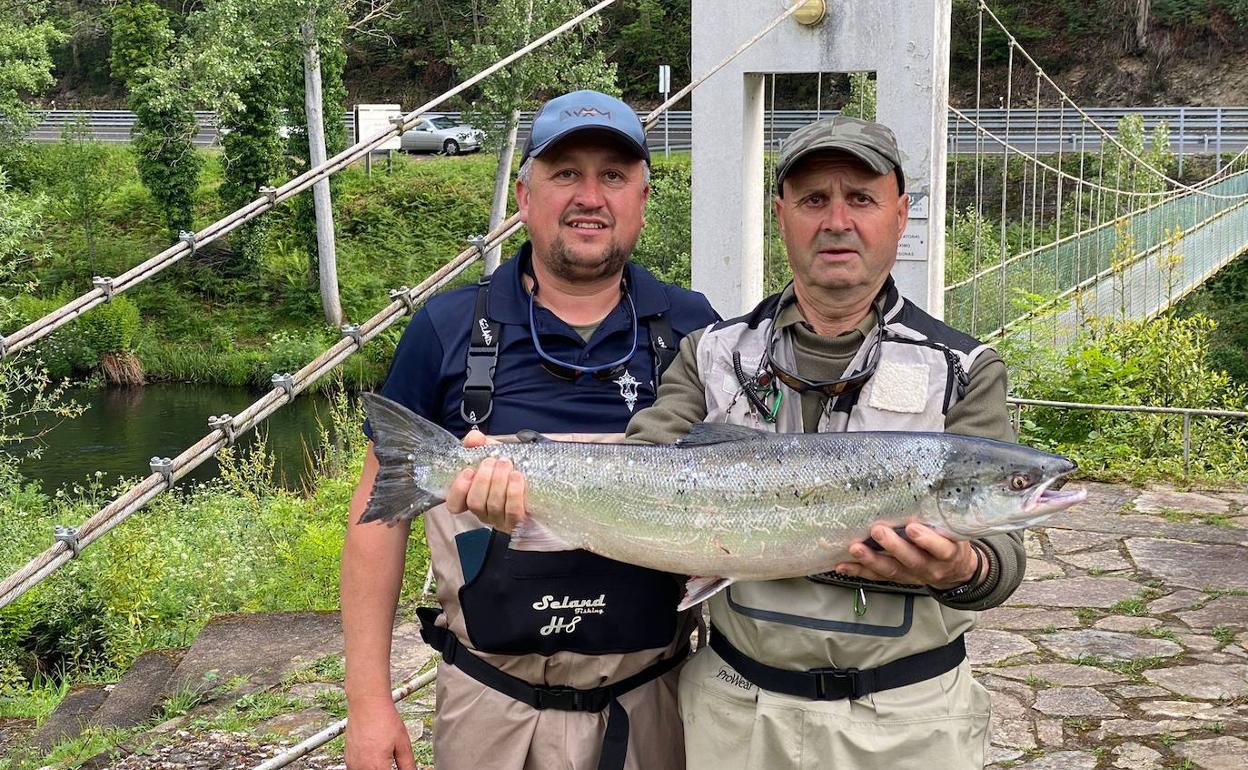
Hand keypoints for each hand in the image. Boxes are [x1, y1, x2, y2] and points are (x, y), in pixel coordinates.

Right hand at [344, 696, 415, 769]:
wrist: (367, 703)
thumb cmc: (383, 718)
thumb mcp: (403, 743)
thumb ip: (408, 765)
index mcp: (377, 766)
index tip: (400, 769)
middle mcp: (362, 768)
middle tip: (392, 762)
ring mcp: (353, 764)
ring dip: (376, 769)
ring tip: (384, 758)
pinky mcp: (348, 758)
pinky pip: (357, 769)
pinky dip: (367, 767)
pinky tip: (374, 758)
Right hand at [444, 429, 527, 531]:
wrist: (543, 481)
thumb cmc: (512, 468)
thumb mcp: (494, 453)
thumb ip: (480, 444)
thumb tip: (474, 439)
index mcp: (474, 497)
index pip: (454, 504)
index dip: (458, 489)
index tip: (468, 471)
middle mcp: (484, 512)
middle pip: (475, 502)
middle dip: (483, 479)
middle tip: (493, 461)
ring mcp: (501, 520)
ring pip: (493, 505)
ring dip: (498, 482)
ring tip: (506, 464)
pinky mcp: (519, 523)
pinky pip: (513, 511)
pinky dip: (513, 492)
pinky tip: (517, 477)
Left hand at [834, 523, 981, 589]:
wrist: (954, 569)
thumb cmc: (950, 542)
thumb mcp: (953, 529)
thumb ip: (937, 518)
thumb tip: (922, 488)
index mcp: (947, 553)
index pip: (941, 549)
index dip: (927, 540)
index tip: (912, 528)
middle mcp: (930, 567)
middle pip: (912, 560)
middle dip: (893, 546)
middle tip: (878, 531)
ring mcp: (912, 575)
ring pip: (891, 570)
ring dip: (871, 560)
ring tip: (855, 548)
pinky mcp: (898, 578)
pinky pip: (877, 576)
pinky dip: (859, 570)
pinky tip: (844, 565)